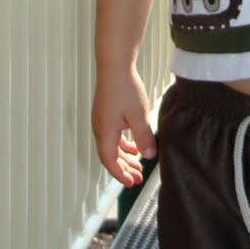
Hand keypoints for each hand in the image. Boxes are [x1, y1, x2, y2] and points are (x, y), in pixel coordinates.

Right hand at [92, 66, 157, 186]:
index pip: (109, 161)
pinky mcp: (106, 113)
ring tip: (138, 165)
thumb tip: (149, 156)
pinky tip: (133, 147)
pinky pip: (113, 136)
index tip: (132, 183)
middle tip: (138, 178)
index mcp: (105, 132)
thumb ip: (144, 138)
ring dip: (124, 157)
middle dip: (124, 169)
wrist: (114, 65)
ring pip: (111, 146)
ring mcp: (102, 120)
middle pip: (110, 156)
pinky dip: (123, 144)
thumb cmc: (125, 89)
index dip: (120, 174)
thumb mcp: (139, 116)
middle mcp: (100, 128)